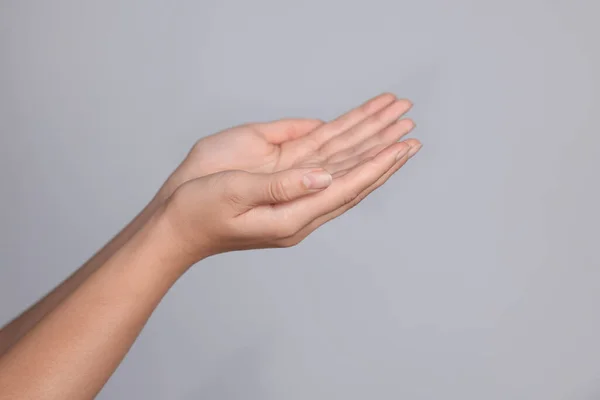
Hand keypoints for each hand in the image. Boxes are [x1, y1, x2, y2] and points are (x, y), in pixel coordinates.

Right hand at [161, 93, 417, 197]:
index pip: (345, 188)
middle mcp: (299, 204)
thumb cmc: (197, 211)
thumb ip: (281, 186)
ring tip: (393, 125)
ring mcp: (291, 190)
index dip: (375, 166)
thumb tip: (324, 177)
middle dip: (381, 151)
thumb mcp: (234, 195)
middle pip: (351, 175)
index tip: (401, 148)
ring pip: (339, 164)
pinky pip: (319, 158)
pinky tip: (358, 133)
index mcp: (292, 217)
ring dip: (367, 144)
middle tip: (411, 132)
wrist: (175, 221)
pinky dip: (341, 143)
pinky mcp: (279, 177)